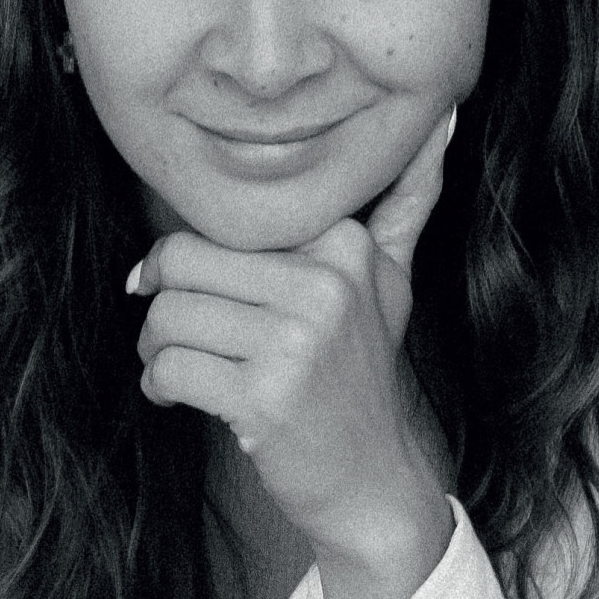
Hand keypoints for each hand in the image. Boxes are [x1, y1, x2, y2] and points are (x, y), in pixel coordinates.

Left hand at [126, 102, 456, 566]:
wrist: (375, 480)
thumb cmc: (365, 376)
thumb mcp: (393, 282)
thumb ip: (406, 201)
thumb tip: (443, 119)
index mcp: (344, 246)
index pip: (221, 222)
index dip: (187, 256)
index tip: (187, 284)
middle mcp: (325, 286)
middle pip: (181, 262)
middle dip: (161, 303)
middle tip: (172, 332)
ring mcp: (296, 342)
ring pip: (167, 315)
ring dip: (154, 348)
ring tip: (176, 365)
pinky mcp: (265, 397)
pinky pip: (169, 367)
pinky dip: (159, 385)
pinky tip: (179, 396)